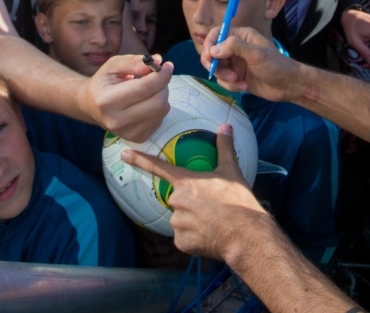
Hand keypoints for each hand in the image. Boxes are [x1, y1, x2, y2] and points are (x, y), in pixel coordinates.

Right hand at [79, 54, 170, 141]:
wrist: (92, 106)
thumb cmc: (104, 83)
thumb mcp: (113, 66)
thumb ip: (133, 61)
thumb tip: (157, 61)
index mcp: (107, 101)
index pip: (144, 89)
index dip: (160, 76)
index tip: (167, 66)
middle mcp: (117, 121)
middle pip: (157, 102)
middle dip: (163, 85)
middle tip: (159, 76)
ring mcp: (128, 133)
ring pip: (162, 110)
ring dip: (162, 95)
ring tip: (150, 89)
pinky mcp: (138, 138)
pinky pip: (160, 119)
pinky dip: (159, 107)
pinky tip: (147, 102)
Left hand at [122, 124, 269, 259]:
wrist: (245, 236)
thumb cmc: (238, 201)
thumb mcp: (232, 172)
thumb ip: (224, 148)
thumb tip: (226, 126)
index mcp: (186, 182)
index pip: (158, 167)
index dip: (139, 160)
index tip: (124, 154)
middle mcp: (177, 201)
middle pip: (178, 199)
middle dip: (192, 203)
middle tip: (212, 208)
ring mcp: (177, 223)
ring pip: (181, 219)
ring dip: (193, 221)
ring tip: (214, 223)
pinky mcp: (181, 242)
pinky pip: (184, 238)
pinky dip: (195, 238)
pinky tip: (210, 237)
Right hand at [200, 26, 301, 101]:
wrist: (287, 86)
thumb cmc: (275, 65)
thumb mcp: (256, 53)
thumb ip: (235, 47)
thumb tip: (213, 50)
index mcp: (240, 36)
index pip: (217, 34)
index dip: (209, 44)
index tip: (209, 57)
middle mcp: (235, 48)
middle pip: (212, 53)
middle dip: (214, 64)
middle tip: (216, 71)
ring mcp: (234, 63)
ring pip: (217, 69)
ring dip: (224, 77)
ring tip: (237, 80)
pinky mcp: (235, 77)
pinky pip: (223, 80)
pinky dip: (231, 85)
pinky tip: (244, 87)